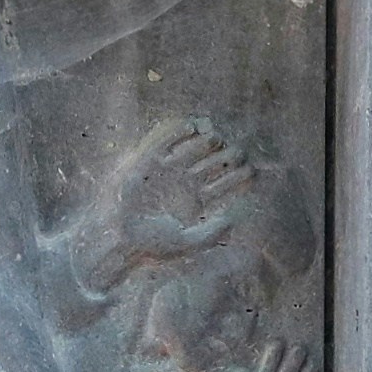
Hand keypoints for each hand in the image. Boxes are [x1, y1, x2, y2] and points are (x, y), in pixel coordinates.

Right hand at [84, 117, 251, 289]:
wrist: (119, 238)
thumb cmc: (151, 244)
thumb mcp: (187, 243)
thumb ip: (211, 235)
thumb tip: (232, 219)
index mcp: (195, 201)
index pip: (223, 184)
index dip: (240, 176)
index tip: (252, 170)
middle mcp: (183, 183)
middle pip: (213, 163)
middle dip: (228, 156)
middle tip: (238, 152)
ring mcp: (166, 171)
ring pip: (193, 148)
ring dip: (207, 141)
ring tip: (216, 138)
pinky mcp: (147, 162)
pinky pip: (164, 141)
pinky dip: (178, 131)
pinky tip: (192, 127)